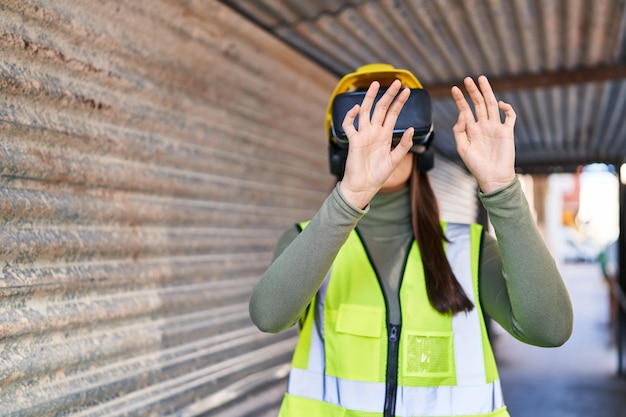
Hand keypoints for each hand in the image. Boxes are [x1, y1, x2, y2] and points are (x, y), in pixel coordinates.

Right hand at [339, 80, 414, 208]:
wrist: (364, 186)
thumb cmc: (378, 175)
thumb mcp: (395, 160)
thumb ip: (403, 145)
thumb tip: (411, 129)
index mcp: (385, 135)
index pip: (393, 114)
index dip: (400, 102)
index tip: (407, 90)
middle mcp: (374, 132)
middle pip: (381, 108)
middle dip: (388, 95)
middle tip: (396, 82)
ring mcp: (363, 135)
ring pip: (365, 111)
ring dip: (369, 98)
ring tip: (375, 84)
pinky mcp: (353, 141)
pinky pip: (349, 125)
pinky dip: (351, 115)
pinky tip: (357, 108)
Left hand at [451, 76, 515, 192]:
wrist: (493, 177)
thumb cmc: (476, 166)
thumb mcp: (463, 149)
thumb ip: (459, 131)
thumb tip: (461, 114)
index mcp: (471, 130)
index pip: (465, 110)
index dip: (460, 99)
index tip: (454, 88)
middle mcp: (483, 126)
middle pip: (478, 104)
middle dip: (473, 91)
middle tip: (468, 79)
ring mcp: (495, 128)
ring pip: (492, 105)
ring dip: (488, 92)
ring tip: (482, 80)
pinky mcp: (507, 132)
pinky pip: (509, 116)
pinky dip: (507, 108)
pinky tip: (500, 103)